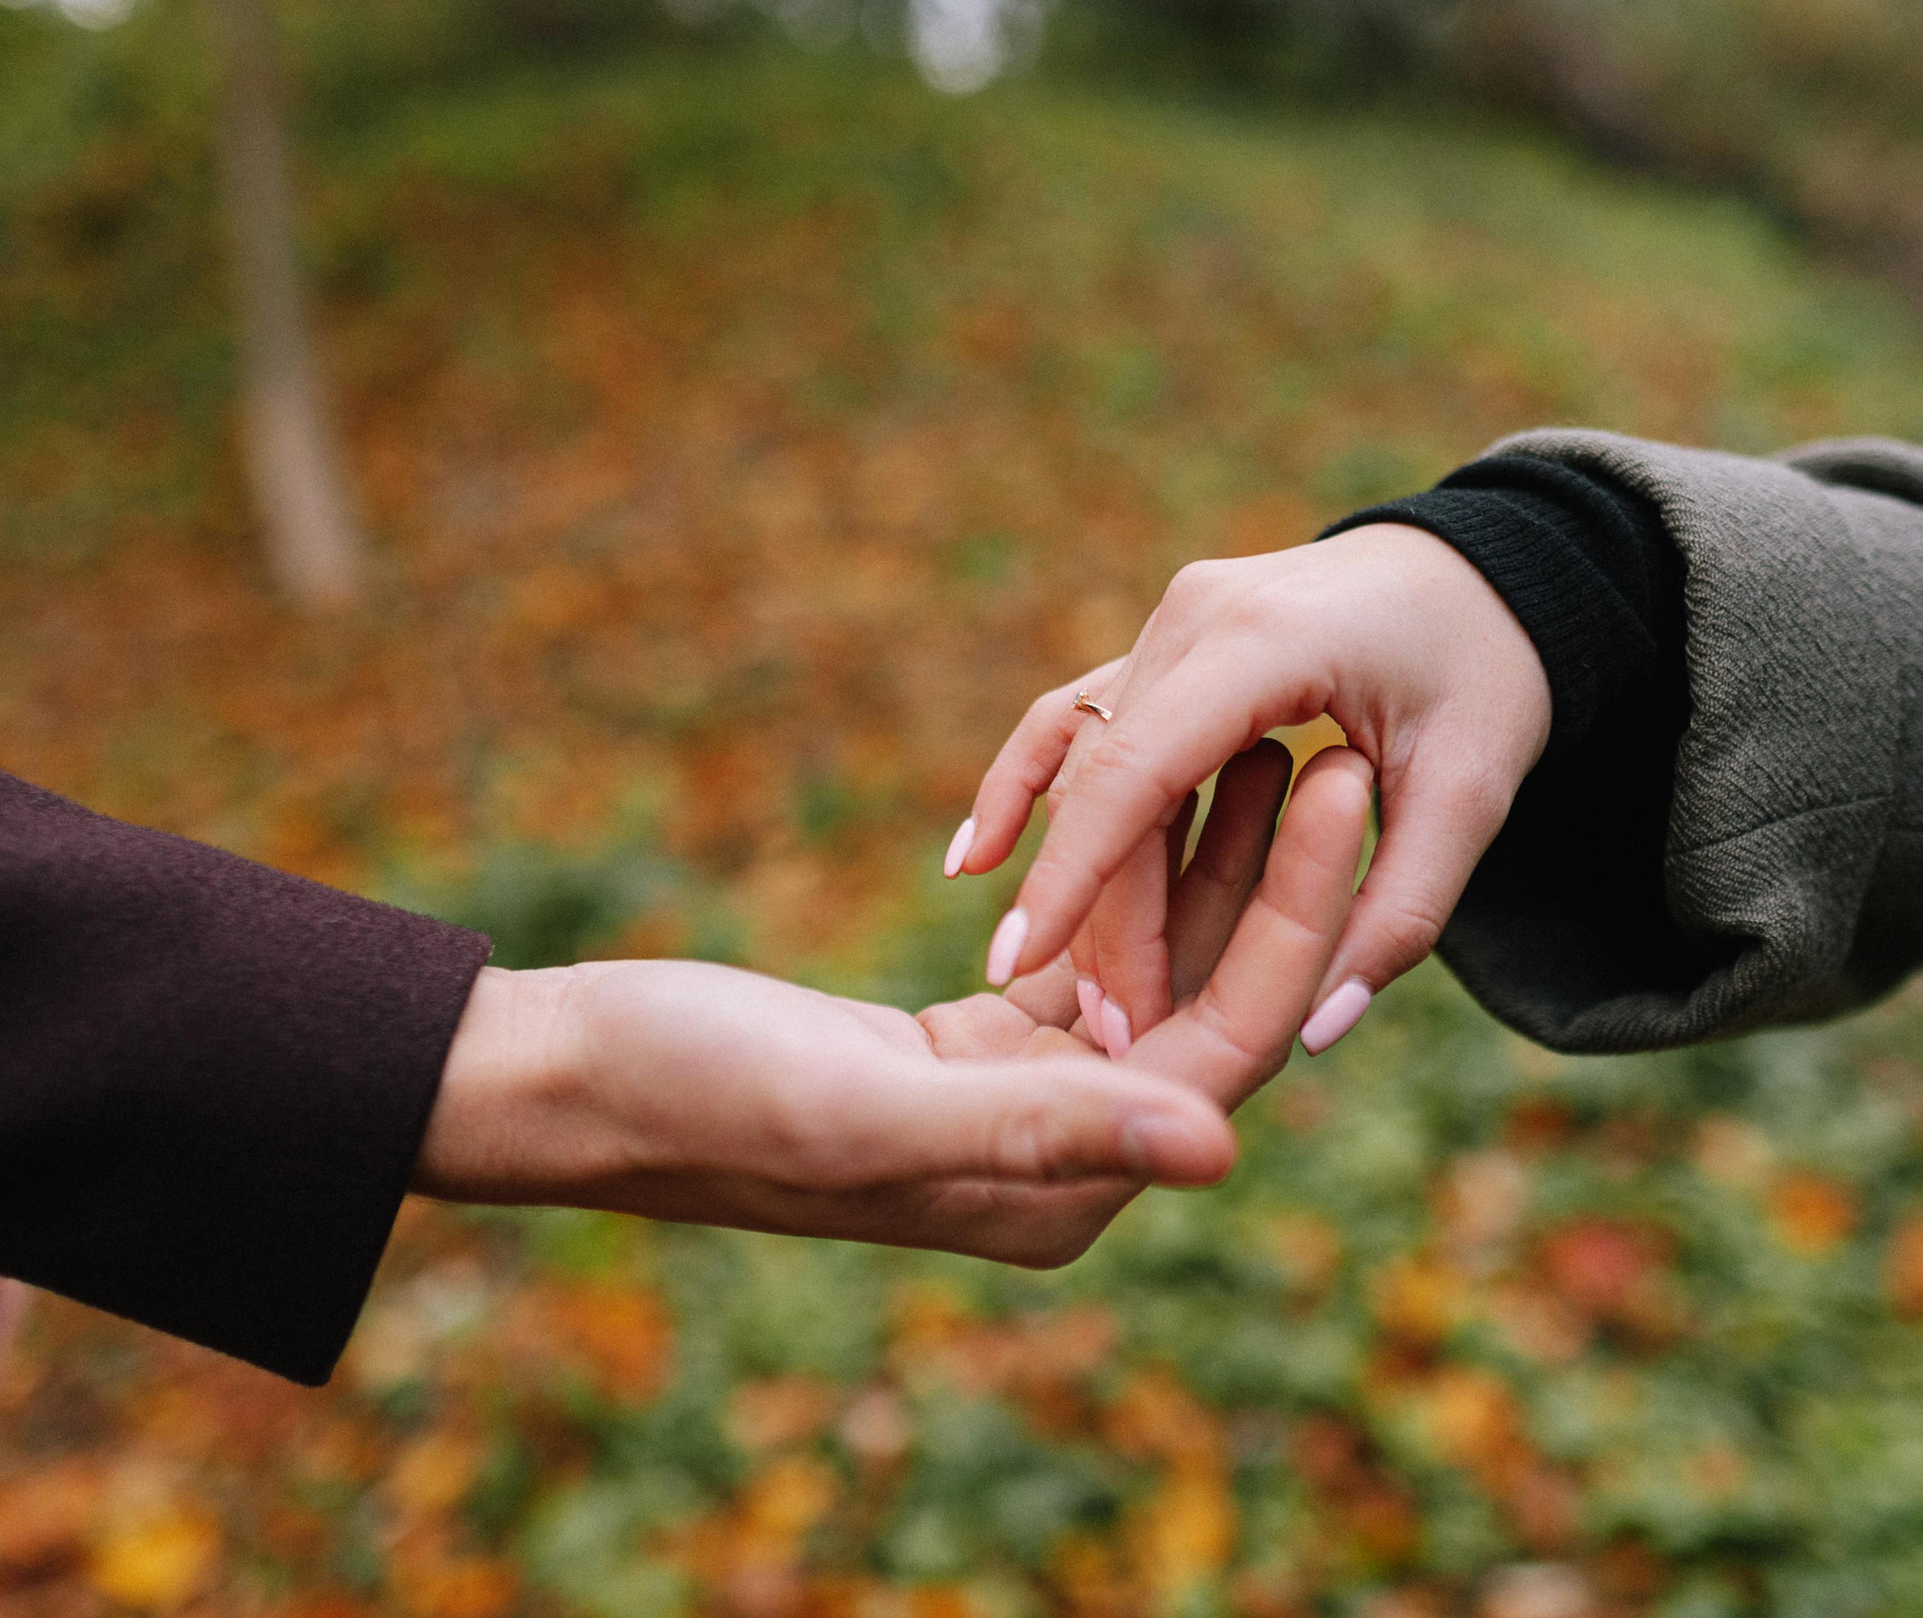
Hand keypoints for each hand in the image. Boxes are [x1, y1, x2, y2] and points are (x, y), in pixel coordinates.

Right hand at [411, 746, 1372, 1266]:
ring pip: (1157, 967)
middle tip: (1336, 737)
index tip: (1349, 782)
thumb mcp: (863, 1113)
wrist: (573, 1082)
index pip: (1224, 1048)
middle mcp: (1058, 1156)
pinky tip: (1166, 778)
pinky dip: (1129, 868)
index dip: (1296, 916)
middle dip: (1279, 876)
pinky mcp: (972, 1046)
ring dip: (1213, 859)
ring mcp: (1018, 1100)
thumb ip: (1041, 1131)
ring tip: (1278, 734)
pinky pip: (1088, 950)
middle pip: (1209, 1004)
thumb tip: (1222, 1147)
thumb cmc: (694, 1100)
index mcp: (1059, 1189)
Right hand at [951, 524, 1548, 1054]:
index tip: (1020, 964)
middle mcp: (1193, 617)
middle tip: (1107, 1032)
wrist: (1494, 570)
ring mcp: (1169, 622)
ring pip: (1084, 762)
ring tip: (1047, 980)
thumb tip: (1315, 1031)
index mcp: (1263, 641)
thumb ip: (1400, 912)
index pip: (1135, 771)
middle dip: (1089, 910)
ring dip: (1068, 871)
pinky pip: (1077, 719)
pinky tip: (975, 860)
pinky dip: (1027, 784)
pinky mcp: (1163, 642)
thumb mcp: (1472, 793)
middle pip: (1104, 782)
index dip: (1073, 875)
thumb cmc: (1489, 672)